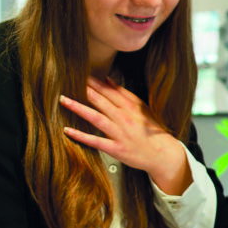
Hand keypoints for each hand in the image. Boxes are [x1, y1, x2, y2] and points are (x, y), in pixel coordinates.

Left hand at [60, 80, 188, 192]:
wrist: (163, 154)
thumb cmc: (151, 131)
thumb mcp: (142, 108)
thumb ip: (124, 93)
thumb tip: (108, 79)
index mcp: (131, 107)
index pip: (110, 91)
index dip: (94, 82)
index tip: (81, 74)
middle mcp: (124, 118)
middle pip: (101, 101)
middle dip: (84, 90)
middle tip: (68, 81)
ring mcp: (120, 134)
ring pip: (96, 118)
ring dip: (79, 108)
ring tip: (64, 100)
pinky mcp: (116, 149)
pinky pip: (96, 141)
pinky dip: (81, 136)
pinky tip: (68, 130)